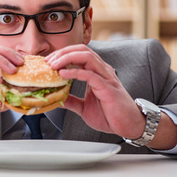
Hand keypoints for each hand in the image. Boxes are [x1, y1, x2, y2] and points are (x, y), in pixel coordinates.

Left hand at [46, 45, 176, 149]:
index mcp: (96, 72)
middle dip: (62, 52)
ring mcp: (106, 77)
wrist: (129, 126)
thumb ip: (71, 100)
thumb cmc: (111, 115)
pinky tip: (63, 73)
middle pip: (82, 50)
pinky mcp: (108, 87)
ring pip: (87, 57)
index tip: (48, 62)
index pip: (79, 54)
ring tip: (53, 65)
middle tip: (48, 61)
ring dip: (67, 58)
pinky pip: (90, 74)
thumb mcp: (84, 107)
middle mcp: (102, 71)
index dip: (62, 54)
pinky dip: (75, 72)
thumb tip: (55, 98)